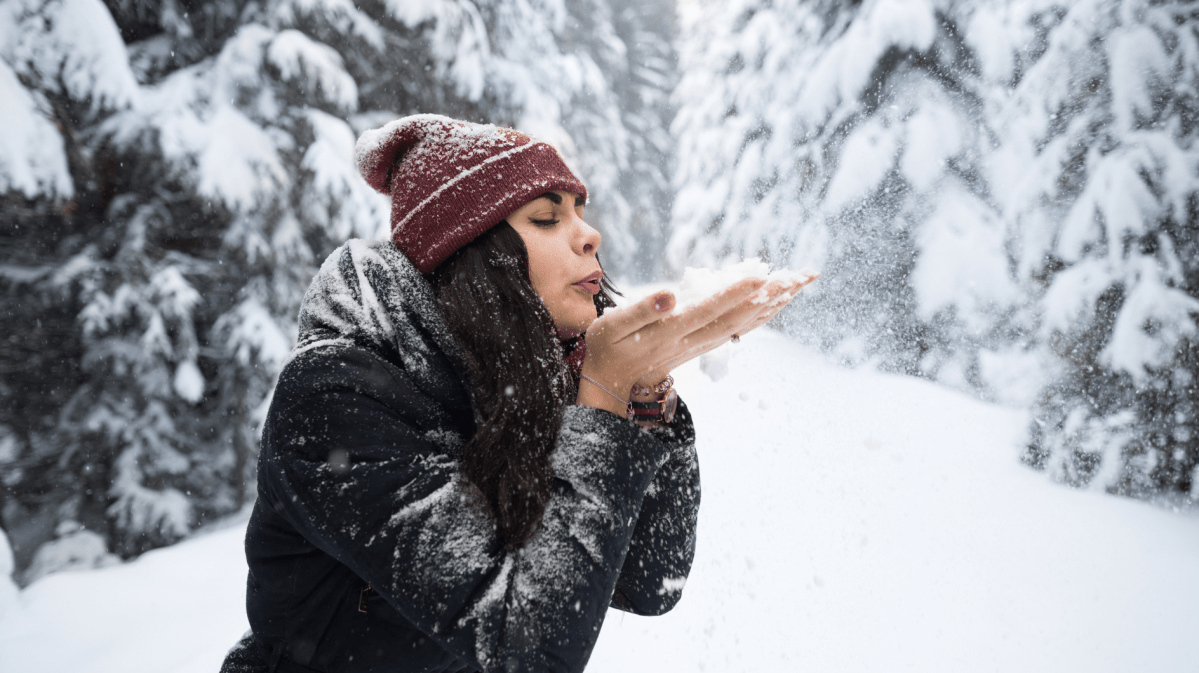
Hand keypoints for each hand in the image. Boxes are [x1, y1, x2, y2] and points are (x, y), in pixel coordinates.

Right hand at [576, 274, 813, 415]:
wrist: (613, 384)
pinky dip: (764, 313)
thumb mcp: (613, 326)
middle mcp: (693, 339)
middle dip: (772, 295)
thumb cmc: (608, 347)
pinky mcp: (706, 343)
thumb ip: (642, 310)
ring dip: (776, 303)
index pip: (708, 311)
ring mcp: (703, 344)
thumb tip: (671, 295)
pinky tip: (779, 300)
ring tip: (801, 281)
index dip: (735, 294)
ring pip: (746, 323)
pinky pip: (741, 327)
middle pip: (739, 317)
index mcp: (670, 332)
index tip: (761, 276)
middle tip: (803, 274)